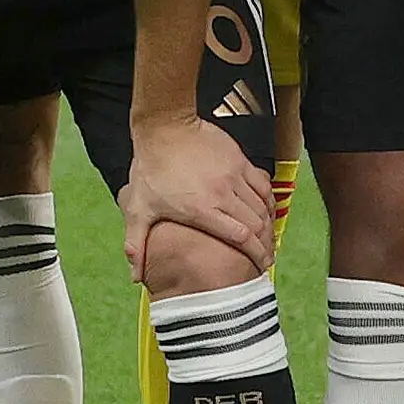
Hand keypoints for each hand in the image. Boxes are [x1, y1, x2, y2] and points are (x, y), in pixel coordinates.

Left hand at [119, 113, 277, 280]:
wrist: (165, 127)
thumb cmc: (151, 167)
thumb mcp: (139, 209)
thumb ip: (137, 244)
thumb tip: (135, 275)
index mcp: (201, 209)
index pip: (241, 237)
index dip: (256, 254)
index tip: (261, 266)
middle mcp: (222, 193)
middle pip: (257, 225)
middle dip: (266, 245)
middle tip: (267, 257)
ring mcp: (234, 175)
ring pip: (263, 206)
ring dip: (269, 225)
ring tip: (268, 238)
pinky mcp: (240, 161)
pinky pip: (263, 185)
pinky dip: (269, 201)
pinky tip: (267, 210)